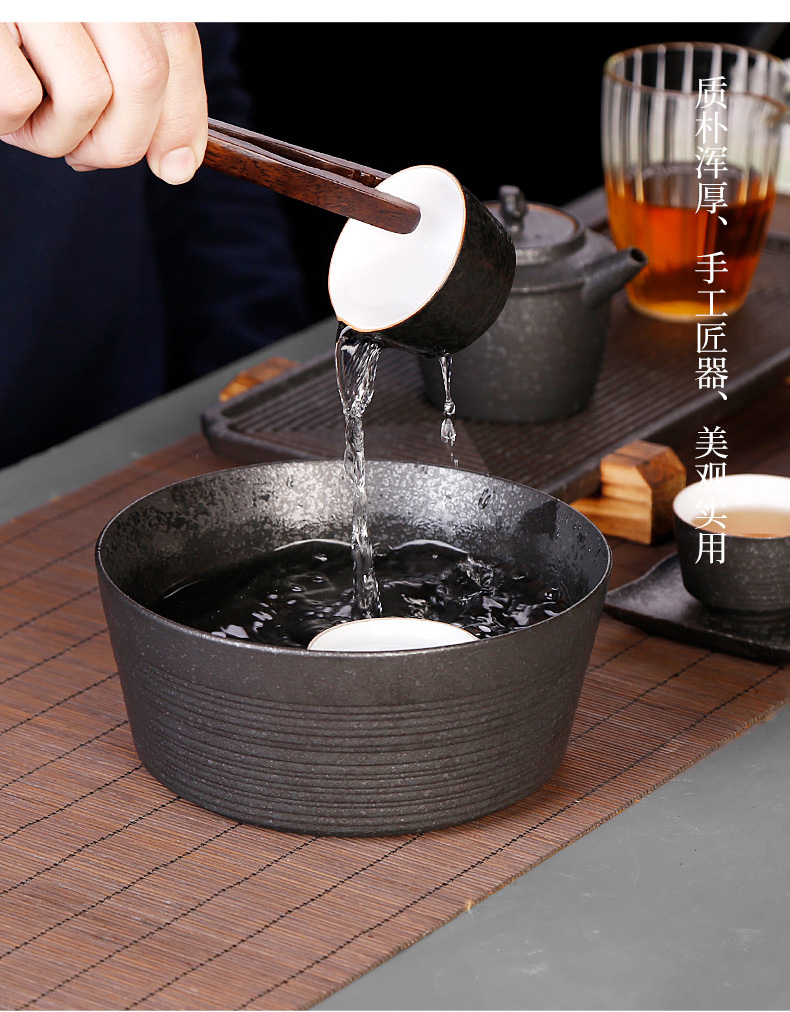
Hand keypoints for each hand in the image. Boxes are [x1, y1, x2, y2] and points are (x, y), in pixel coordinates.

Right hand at [0, 22, 207, 183]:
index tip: (176, 165)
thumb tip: (178, 164)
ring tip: (30, 116)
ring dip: (62, 135)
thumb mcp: (75, 46)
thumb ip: (129, 86)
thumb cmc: (11, 37)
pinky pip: (21, 97)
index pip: (173, 40)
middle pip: (143, 76)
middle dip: (124, 140)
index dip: (183, 114)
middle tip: (86, 154)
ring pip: (90, 95)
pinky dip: (12, 122)